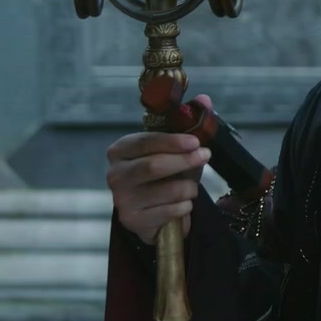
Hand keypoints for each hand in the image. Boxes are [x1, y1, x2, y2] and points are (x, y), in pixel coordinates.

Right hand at [106, 94, 213, 245]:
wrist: (157, 213)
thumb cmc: (167, 175)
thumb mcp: (178, 149)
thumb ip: (190, 123)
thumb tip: (205, 99)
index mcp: (120, 150)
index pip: (144, 142)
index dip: (172, 141)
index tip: (196, 141)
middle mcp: (114, 174)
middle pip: (153, 166)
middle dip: (184, 161)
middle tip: (205, 155)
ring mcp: (121, 200)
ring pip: (168, 190)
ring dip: (189, 187)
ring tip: (191, 186)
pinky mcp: (133, 221)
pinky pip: (171, 210)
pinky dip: (186, 206)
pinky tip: (183, 204)